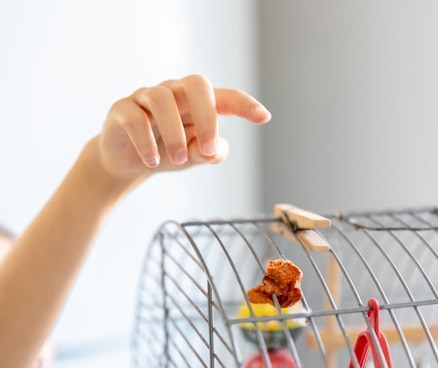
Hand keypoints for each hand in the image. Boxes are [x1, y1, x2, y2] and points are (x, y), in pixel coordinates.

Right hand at [96, 74, 270, 180]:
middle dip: (207, 116)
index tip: (264, 117)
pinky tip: (153, 162)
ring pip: (162, 99)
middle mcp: (175, 93)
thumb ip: (209, 153)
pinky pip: (135, 118)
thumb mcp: (194, 156)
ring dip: (174, 133)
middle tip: (207, 149)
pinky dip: (145, 141)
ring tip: (178, 160)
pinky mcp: (122, 110)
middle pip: (196, 84)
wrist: (127, 162)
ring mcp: (146, 98)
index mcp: (198, 103)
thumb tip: (214, 151)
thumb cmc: (168, 152)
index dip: (245, 104)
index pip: (226, 97)